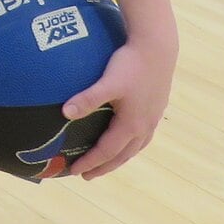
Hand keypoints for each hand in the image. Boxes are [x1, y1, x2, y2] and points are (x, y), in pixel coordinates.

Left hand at [61, 27, 175, 179]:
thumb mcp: (107, 82)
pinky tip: (125, 138)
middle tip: (86, 175)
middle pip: (122, 155)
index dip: (90, 163)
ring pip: (135, 147)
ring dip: (118, 158)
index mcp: (132, 124)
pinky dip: (130, 145)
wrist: (158, 48)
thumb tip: (65, 113)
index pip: (107, 152)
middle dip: (103, 166)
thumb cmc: (130, 64)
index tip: (73, 171)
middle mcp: (145, 126)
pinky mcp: (156, 108)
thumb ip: (87, 98)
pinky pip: (142, 136)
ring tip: (105, 162)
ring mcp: (153, 118)